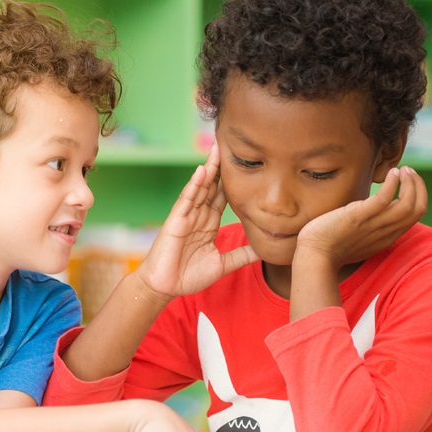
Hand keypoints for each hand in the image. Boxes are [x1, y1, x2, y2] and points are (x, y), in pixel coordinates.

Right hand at [135, 143, 257, 300]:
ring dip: (209, 169)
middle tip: (231, 144)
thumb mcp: (222, 264)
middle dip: (221, 166)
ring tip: (218, 149)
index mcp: (209, 224)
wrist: (166, 287)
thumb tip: (265, 250)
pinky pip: (187, 199)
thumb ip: (241, 255)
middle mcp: (198, 216)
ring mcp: (187, 216)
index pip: (223, 197)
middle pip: (212, 186)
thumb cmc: (189, 276)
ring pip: (200, 188)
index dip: (233, 181)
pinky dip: (194, 185)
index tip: (246, 165)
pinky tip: (202, 171)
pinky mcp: (176, 220)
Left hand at [295, 166, 426, 270]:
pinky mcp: (359, 217)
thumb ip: (370, 227)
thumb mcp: (358, 238)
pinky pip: (384, 199)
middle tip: (408, 171)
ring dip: (410, 183)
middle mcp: (385, 233)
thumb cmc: (331, 247)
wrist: (314, 256)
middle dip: (418, 186)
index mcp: (387, 237)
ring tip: (402, 170)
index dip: (418, 195)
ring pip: (408, 205)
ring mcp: (373, 225)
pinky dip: (392, 184)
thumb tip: (370, 211)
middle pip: (418, 209)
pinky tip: (392, 172)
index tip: (409, 181)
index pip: (415, 216)